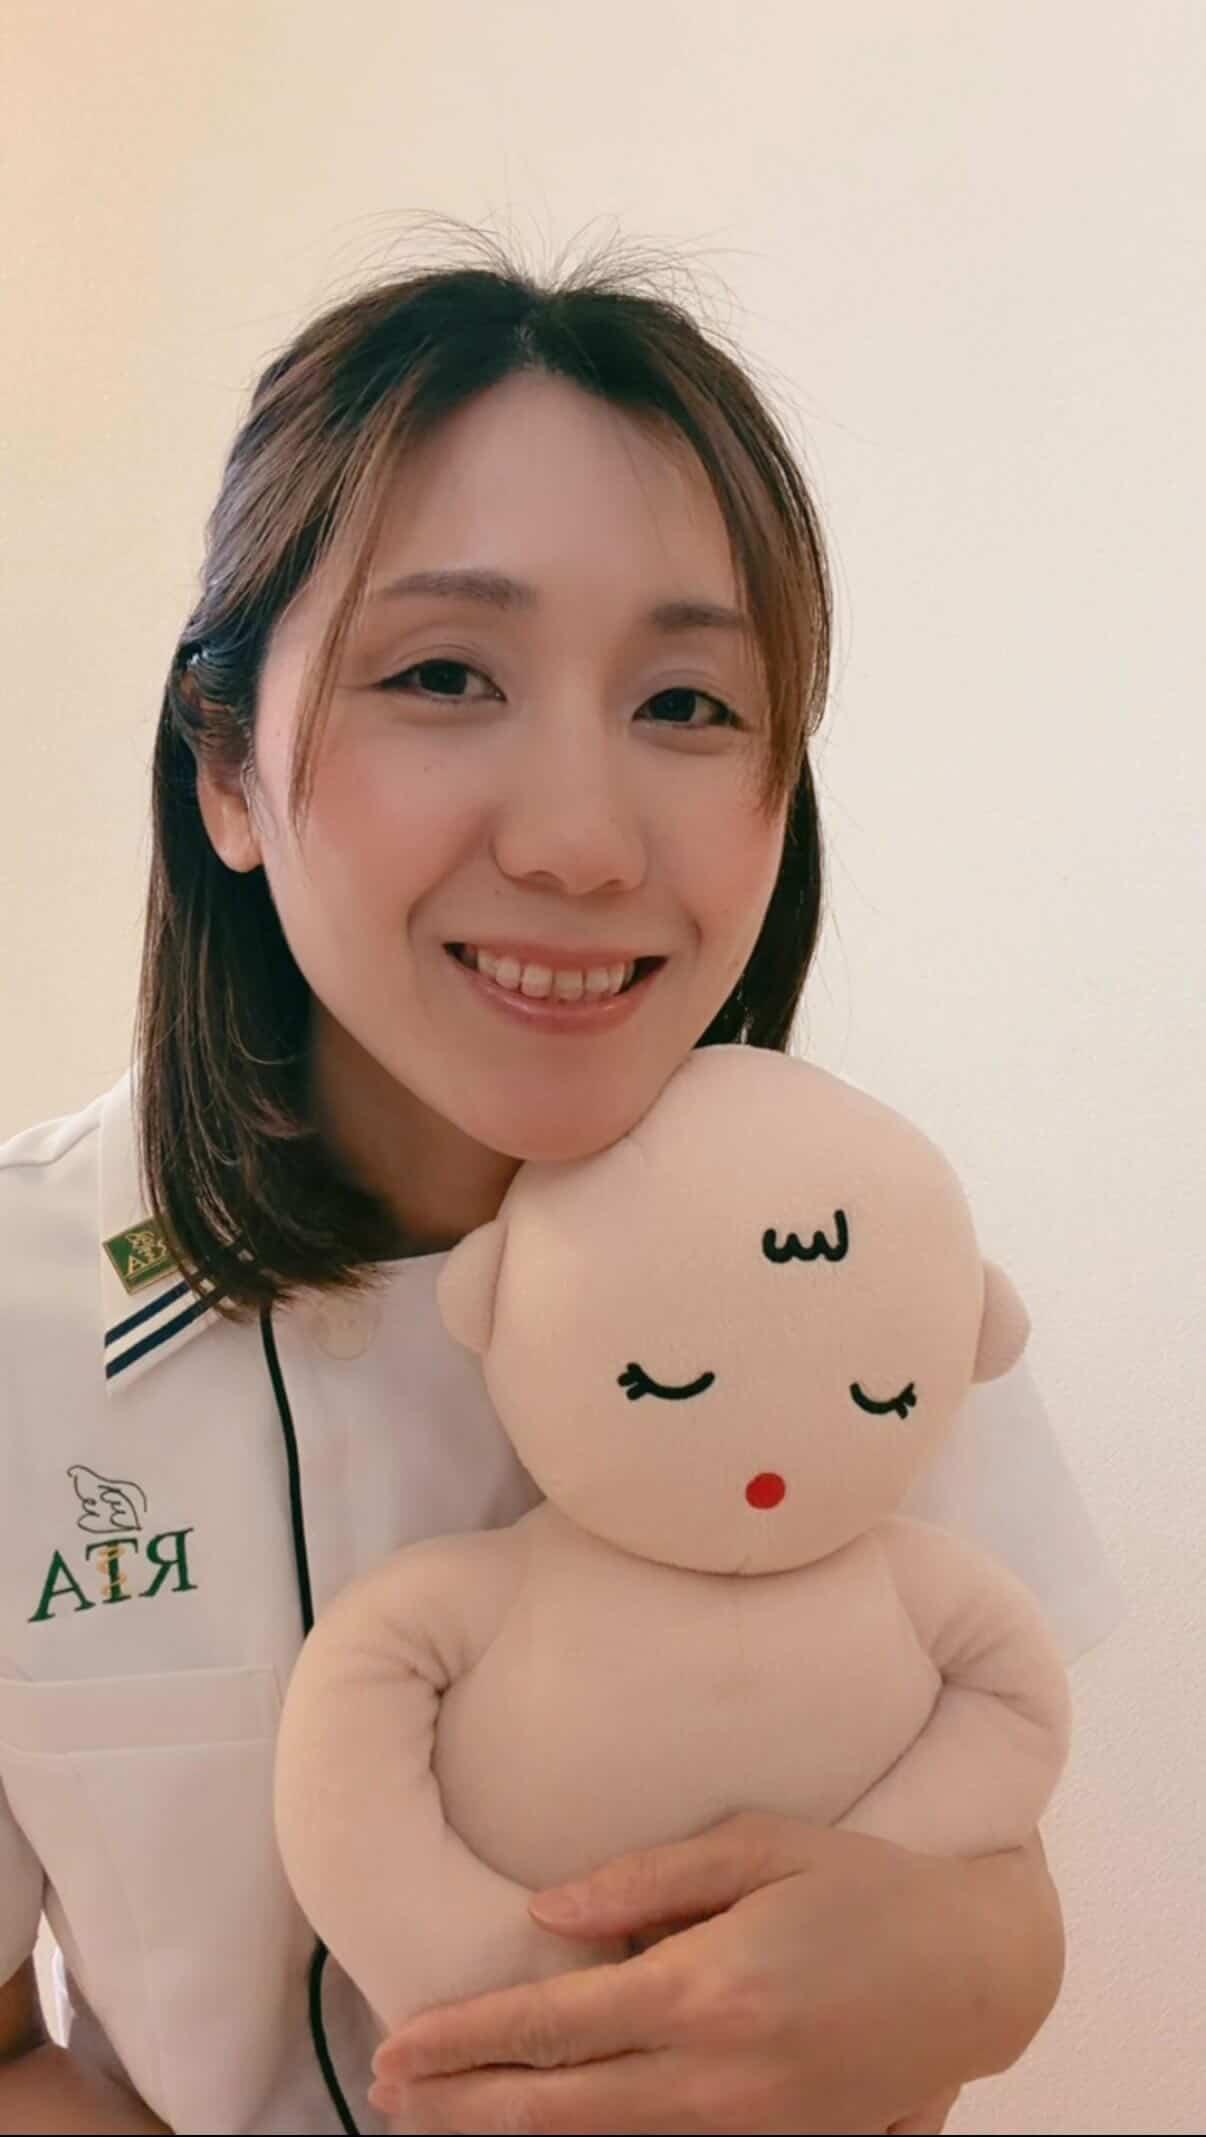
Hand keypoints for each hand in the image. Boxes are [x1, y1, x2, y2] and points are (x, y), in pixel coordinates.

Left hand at [370, 1812, 1054, 2132]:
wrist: (975, 1974)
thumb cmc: (866, 1888)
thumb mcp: (761, 1846)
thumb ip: (647, 1879)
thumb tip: (544, 1914)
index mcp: (707, 1988)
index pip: (554, 2024)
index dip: (466, 2040)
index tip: (399, 2045)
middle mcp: (715, 2076)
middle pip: (556, 2108)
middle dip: (461, 2104)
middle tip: (386, 2092)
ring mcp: (745, 2128)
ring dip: (507, 2136)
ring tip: (435, 2117)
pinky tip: (537, 2131)